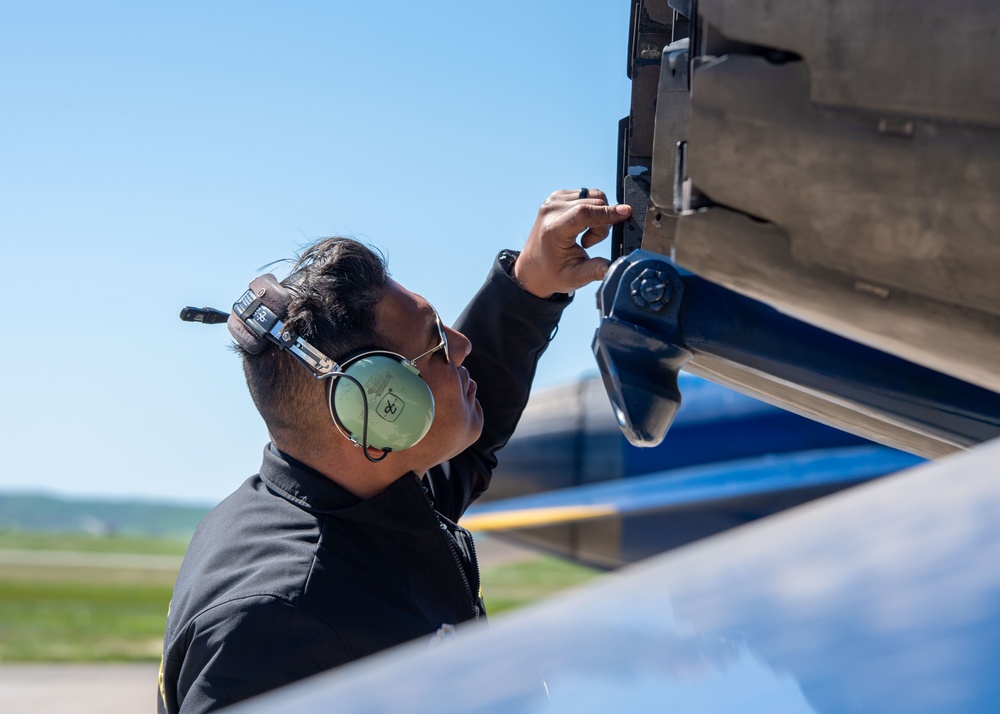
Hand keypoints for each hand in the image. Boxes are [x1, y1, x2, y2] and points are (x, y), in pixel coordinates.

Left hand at [514, 189, 631, 298]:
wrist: (532, 268)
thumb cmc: (552, 273)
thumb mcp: (575, 277)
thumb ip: (596, 270)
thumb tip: (614, 265)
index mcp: (553, 230)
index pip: (584, 213)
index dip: (607, 212)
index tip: (626, 212)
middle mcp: (551, 210)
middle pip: (594, 204)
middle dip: (602, 224)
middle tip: (588, 243)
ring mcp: (553, 200)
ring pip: (593, 197)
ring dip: (598, 216)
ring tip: (584, 236)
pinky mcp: (557, 196)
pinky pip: (587, 195)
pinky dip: (591, 209)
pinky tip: (580, 226)